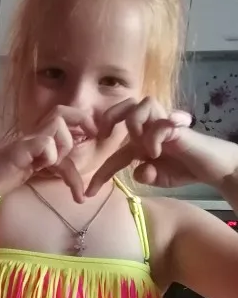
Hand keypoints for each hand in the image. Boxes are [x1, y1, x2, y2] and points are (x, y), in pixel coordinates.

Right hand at [0, 106, 97, 204]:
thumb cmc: (1, 175)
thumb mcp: (35, 170)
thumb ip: (54, 162)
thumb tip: (75, 157)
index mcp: (39, 136)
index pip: (66, 117)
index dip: (85, 122)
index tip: (96, 136)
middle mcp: (34, 134)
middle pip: (64, 111)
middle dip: (83, 122)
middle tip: (94, 137)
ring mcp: (25, 141)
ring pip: (58, 128)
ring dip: (64, 147)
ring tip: (55, 166)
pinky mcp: (17, 151)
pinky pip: (44, 144)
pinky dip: (50, 155)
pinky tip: (42, 168)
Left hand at [86, 97, 214, 194]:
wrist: (211, 169)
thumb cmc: (184, 169)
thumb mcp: (157, 178)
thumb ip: (144, 175)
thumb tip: (138, 171)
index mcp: (140, 142)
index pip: (113, 153)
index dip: (100, 174)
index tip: (88, 193)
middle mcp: (149, 129)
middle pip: (125, 105)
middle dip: (109, 116)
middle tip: (104, 135)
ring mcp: (163, 124)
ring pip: (140, 104)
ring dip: (133, 122)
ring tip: (138, 143)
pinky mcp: (177, 127)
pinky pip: (159, 124)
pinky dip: (153, 138)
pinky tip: (156, 153)